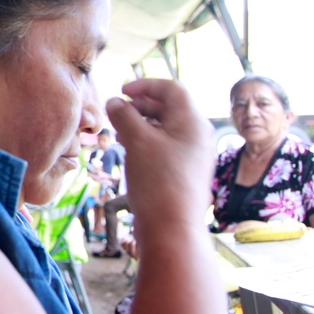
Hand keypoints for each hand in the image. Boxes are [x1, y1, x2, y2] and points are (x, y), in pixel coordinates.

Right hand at [106, 79, 214, 241]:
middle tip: (118, 112)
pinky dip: (147, 141)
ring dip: (141, 124)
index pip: (171, 89)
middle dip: (141, 106)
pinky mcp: (185, 172)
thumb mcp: (136, 140)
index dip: (145, 86)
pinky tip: (130, 151)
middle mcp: (198, 135)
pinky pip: (167, 146)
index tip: (123, 91)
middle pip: (169, 108)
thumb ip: (124, 115)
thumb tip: (114, 102)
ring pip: (166, 128)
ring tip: (119, 133)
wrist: (172, 228)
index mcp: (192, 122)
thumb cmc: (157, 180)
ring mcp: (193, 155)